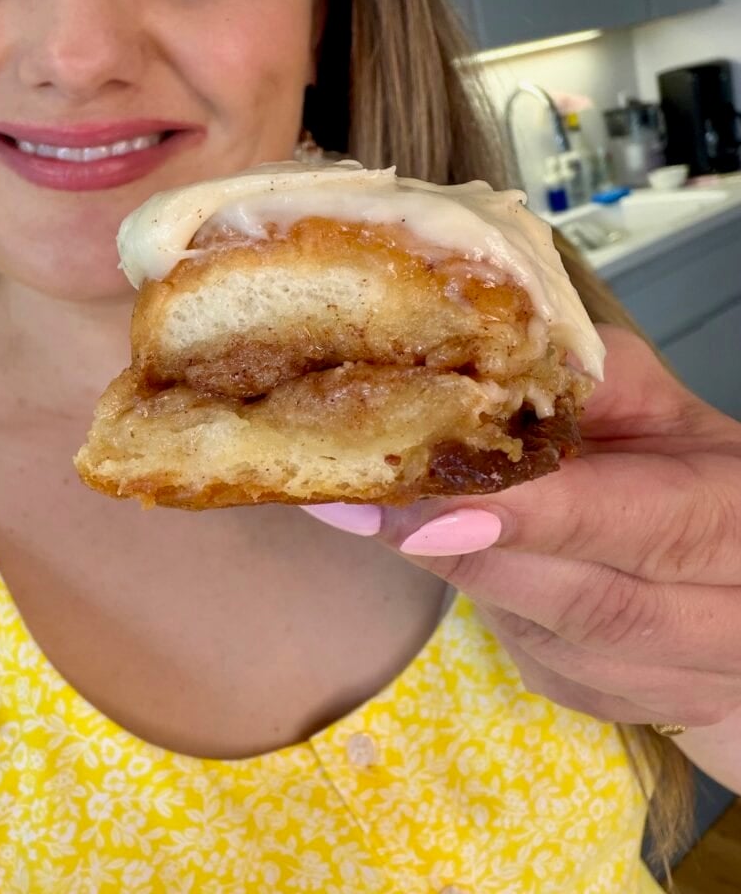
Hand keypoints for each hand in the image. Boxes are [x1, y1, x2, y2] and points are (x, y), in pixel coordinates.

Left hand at [304, 326, 740, 728]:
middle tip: (366, 507)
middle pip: (589, 605)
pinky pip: (537, 664)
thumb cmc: (688, 470)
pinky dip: (489, 610)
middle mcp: (727, 617)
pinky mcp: (620, 704)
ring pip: (552, 646)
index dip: (535, 519)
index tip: (429, 503)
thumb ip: (590, 384)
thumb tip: (484, 364)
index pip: (638, 524)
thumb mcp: (657, 409)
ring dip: (467, 579)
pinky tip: (460, 556)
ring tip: (391, 518)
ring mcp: (679, 682)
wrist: (732, 579)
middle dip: (470, 555)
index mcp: (735, 517)